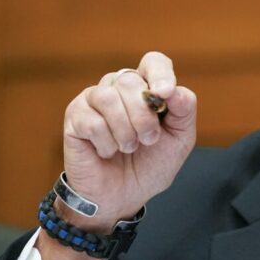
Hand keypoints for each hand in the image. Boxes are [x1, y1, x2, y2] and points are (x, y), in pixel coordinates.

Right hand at [61, 51, 196, 230]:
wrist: (123, 197)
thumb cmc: (151, 165)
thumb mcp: (180, 139)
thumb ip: (184, 111)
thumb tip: (174, 89)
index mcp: (147, 88)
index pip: (154, 62)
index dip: (160, 73)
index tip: (165, 93)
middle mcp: (120, 87)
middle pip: (131, 81)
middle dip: (144, 117)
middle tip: (148, 141)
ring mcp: (94, 99)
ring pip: (109, 96)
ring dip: (125, 130)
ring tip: (128, 148)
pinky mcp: (75, 117)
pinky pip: (92, 120)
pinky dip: (106, 143)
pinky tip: (107, 152)